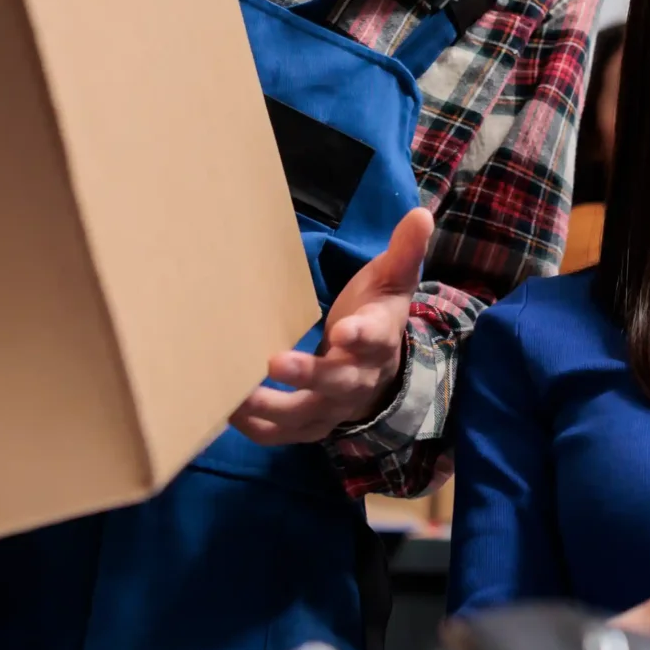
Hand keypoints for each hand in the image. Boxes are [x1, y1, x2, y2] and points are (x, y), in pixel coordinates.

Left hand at [231, 208, 432, 445]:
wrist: (382, 369)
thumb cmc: (376, 315)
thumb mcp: (392, 281)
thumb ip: (404, 251)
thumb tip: (421, 214)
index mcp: (379, 340)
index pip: (375, 339)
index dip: (360, 336)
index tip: (343, 329)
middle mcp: (359, 379)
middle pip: (337, 382)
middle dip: (308, 375)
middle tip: (274, 361)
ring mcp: (335, 407)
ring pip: (306, 415)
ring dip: (272, 409)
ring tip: (235, 395)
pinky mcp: (312, 423)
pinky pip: (286, 434)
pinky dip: (259, 428)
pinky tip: (228, 412)